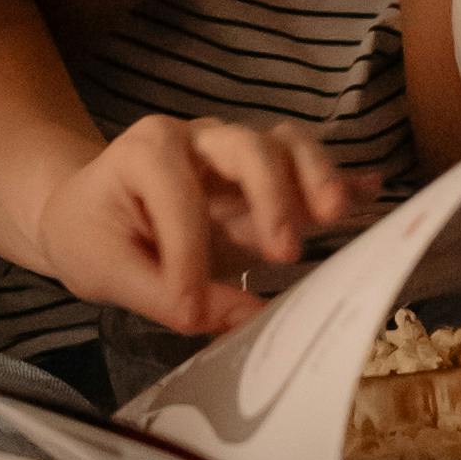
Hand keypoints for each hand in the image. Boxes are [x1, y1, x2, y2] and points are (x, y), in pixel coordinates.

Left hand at [35, 115, 372, 334]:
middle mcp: (200, 139)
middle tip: (284, 252)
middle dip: (273, 195)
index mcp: (147, 152)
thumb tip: (240, 320)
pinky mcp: (265, 175)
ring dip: (316, 179)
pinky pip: (308, 167)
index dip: (188, 256)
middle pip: (250, 147)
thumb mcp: (105, 271)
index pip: (179, 198)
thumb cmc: (93, 235)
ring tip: (334, 218)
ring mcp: (237, 152)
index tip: (191, 310)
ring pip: (288, 145)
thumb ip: (164, 296)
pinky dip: (341, 180)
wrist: (88, 209)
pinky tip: (372, 195)